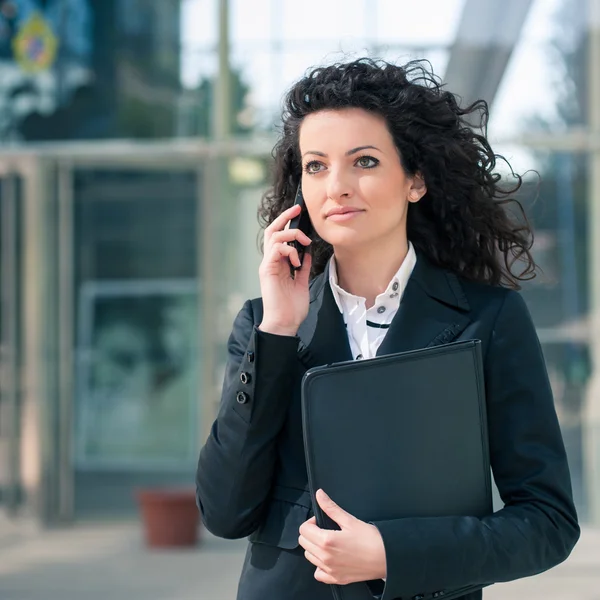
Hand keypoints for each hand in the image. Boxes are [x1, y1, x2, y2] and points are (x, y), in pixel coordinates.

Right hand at [258, 203, 311, 335]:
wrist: (285, 323)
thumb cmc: (292, 307)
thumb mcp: (302, 282)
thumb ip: (303, 266)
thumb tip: (307, 252)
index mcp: (278, 263)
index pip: (280, 237)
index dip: (287, 223)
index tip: (299, 212)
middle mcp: (271, 261)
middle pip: (273, 231)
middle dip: (285, 217)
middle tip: (297, 209)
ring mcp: (268, 265)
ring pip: (274, 237)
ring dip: (291, 235)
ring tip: (304, 243)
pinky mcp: (267, 270)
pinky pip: (275, 250)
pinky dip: (288, 250)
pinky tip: (296, 260)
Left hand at [299, 489, 386, 584]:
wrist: (386, 558)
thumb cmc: (370, 538)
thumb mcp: (349, 520)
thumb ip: (330, 507)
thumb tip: (319, 494)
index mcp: (327, 541)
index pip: (303, 529)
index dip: (311, 522)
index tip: (321, 521)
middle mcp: (325, 558)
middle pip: (303, 542)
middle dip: (311, 533)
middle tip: (325, 530)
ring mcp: (330, 570)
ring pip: (309, 556)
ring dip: (314, 547)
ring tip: (329, 543)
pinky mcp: (336, 579)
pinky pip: (318, 573)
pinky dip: (320, 566)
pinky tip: (330, 558)